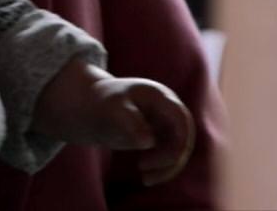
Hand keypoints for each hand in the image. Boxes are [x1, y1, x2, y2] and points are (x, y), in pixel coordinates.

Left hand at [35, 63, 195, 185]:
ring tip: (145, 179)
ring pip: (179, 149)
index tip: (162, 160)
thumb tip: (149, 142)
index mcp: (160, 96)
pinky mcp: (160, 136)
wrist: (93, 106)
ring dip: (168, 168)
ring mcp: (166, 122)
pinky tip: (146, 177)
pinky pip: (170, 155)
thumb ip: (130, 122)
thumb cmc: (103, 103)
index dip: (179, 142)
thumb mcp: (113, 109)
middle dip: (172, 159)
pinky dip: (162, 168)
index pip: (181, 119)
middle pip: (184, 137)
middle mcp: (168, 109)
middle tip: (145, 171)